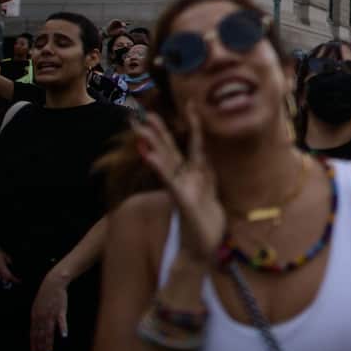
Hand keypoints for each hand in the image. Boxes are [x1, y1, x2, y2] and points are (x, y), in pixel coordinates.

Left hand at [29, 271, 68, 350]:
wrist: (53, 282)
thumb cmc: (45, 295)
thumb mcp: (37, 307)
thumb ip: (37, 319)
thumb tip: (36, 330)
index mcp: (35, 317)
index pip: (33, 335)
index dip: (34, 345)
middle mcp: (41, 318)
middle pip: (40, 336)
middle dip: (40, 349)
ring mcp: (51, 314)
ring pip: (49, 332)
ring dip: (48, 344)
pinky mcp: (60, 310)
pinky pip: (61, 321)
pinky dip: (62, 328)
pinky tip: (63, 336)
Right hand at [136, 103, 224, 264]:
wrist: (203, 248)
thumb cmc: (206, 220)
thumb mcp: (211, 190)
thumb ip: (206, 172)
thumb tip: (204, 153)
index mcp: (193, 174)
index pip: (192, 144)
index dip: (192, 124)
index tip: (191, 103)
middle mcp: (183, 179)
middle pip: (169, 151)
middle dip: (156, 132)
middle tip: (140, 114)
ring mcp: (181, 189)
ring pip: (165, 162)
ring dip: (152, 145)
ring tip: (139, 129)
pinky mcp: (182, 201)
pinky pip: (170, 182)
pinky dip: (160, 168)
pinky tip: (149, 157)